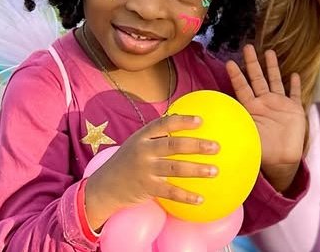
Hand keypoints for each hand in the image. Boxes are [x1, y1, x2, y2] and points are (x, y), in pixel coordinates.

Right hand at [82, 114, 219, 230]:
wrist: (104, 186)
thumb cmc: (127, 162)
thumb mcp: (137, 144)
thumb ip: (156, 136)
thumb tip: (184, 125)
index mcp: (142, 136)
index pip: (163, 124)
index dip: (182, 121)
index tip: (201, 121)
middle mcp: (143, 150)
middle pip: (173, 145)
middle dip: (196, 145)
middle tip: (216, 147)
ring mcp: (145, 169)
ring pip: (175, 168)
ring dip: (197, 170)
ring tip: (215, 171)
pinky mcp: (146, 188)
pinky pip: (170, 192)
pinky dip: (186, 196)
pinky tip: (201, 199)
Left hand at [226, 45, 305, 191]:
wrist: (282, 161)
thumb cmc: (262, 151)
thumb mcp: (246, 136)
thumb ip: (236, 127)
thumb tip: (216, 126)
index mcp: (251, 109)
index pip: (242, 88)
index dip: (236, 76)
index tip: (229, 62)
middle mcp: (264, 103)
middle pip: (257, 78)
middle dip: (252, 63)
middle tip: (247, 47)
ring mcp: (280, 105)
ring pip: (275, 81)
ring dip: (272, 67)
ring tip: (269, 52)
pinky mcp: (294, 110)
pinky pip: (295, 94)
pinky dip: (295, 85)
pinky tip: (294, 74)